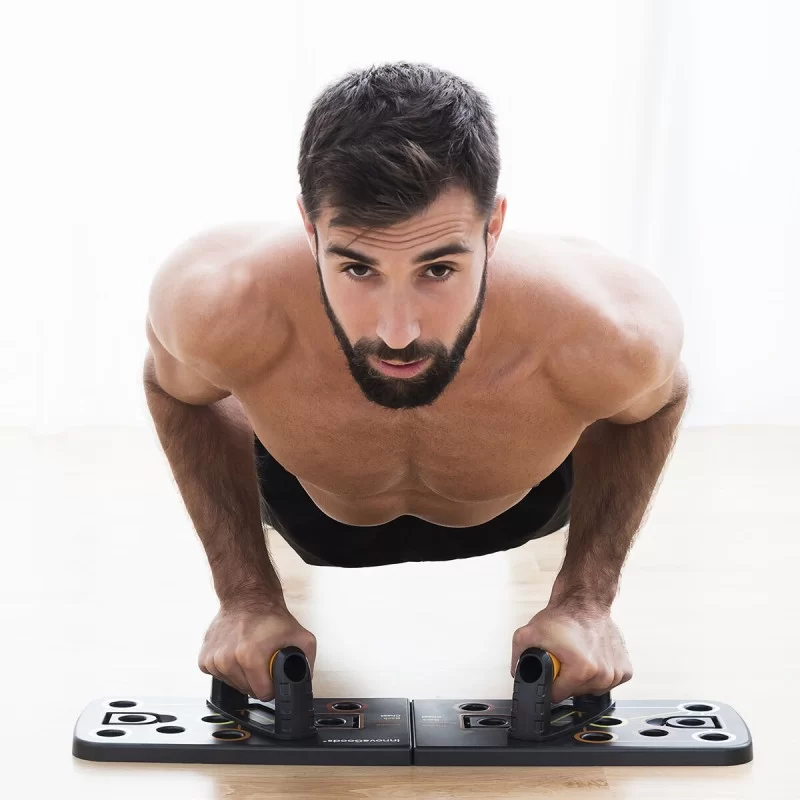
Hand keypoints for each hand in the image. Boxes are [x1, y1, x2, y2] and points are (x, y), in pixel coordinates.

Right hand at [198, 600, 316, 701]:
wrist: (247, 597)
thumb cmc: (270, 616)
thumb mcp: (300, 637)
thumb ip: (306, 662)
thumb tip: (304, 682)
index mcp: (250, 655)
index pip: (263, 693)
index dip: (271, 685)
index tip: (272, 672)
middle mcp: (228, 659)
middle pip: (247, 690)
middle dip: (257, 679)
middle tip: (262, 660)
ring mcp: (213, 659)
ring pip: (233, 684)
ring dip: (242, 675)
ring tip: (249, 654)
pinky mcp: (204, 659)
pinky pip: (218, 676)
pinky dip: (228, 669)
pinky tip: (235, 654)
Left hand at [510, 604, 632, 703]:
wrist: (586, 602)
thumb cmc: (563, 616)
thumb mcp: (528, 634)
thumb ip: (518, 658)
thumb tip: (518, 675)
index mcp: (582, 670)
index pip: (557, 696)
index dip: (549, 682)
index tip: (551, 668)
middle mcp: (603, 674)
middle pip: (575, 694)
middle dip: (565, 679)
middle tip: (564, 657)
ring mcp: (616, 674)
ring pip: (591, 690)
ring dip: (582, 677)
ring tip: (577, 655)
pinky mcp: (626, 670)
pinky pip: (607, 683)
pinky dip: (598, 674)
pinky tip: (592, 657)